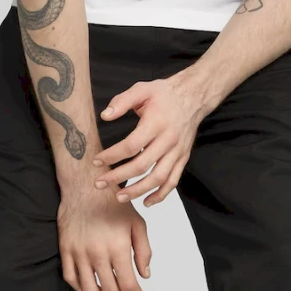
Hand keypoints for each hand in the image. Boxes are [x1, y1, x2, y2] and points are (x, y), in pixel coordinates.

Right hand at [58, 184, 151, 290]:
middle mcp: (98, 253)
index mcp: (118, 247)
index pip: (128, 284)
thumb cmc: (114, 204)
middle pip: (110, 290)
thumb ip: (144, 251)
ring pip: (89, 289)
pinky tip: (92, 290)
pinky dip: (81, 289)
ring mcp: (79, 253)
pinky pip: (70, 277)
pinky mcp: (66, 249)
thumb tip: (145, 275)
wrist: (86, 187)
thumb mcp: (138, 224)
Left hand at [94, 71, 208, 206]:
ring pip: (158, 178)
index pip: (131, 145)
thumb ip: (122, 102)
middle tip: (100, 183)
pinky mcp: (183, 158)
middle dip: (119, 176)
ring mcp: (177, 151)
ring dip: (138, 190)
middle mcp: (168, 140)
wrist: (193, 96)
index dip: (112, 156)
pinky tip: (146, 201)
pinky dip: (161, 194)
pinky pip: (173, 181)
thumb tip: (105, 116)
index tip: (97, 161)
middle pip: (142, 165)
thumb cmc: (164, 94)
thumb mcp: (141, 89)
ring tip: (120, 197)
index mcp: (156, 123)